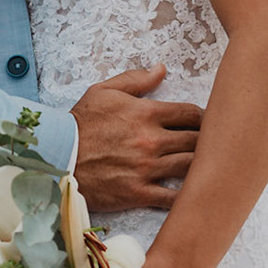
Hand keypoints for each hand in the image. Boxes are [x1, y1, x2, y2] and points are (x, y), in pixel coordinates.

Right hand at [70, 65, 199, 213]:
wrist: (57, 157)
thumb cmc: (80, 123)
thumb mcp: (104, 91)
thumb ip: (136, 79)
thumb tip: (161, 69)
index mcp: (146, 113)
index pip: (192, 113)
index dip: (203, 118)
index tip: (204, 123)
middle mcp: (151, 140)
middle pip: (198, 140)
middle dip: (207, 141)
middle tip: (210, 145)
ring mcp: (146, 168)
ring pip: (192, 167)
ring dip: (200, 166)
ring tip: (204, 166)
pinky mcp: (139, 193)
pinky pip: (174, 198)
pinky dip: (187, 196)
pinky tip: (191, 192)